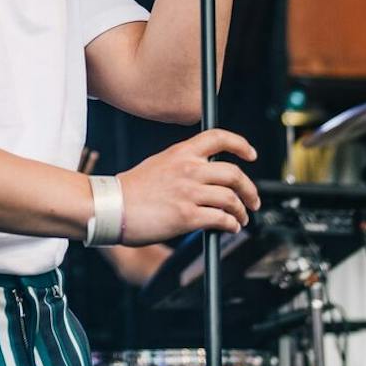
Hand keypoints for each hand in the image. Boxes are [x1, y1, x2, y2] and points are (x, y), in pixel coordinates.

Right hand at [117, 129, 259, 244]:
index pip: (218, 138)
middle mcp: (188, 169)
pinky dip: (231, 225)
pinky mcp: (187, 216)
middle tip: (253, 200)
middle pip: (234, 173)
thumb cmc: (131, 190)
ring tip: (240, 219)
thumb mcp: (159, 164)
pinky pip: (221, 219)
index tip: (251, 154)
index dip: (241, 144)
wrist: (112, 206)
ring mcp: (188, 192)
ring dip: (242, 212)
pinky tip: (228, 227)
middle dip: (250, 189)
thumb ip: (183, 165)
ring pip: (231, 199)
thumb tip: (205, 175)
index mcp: (180, 153)